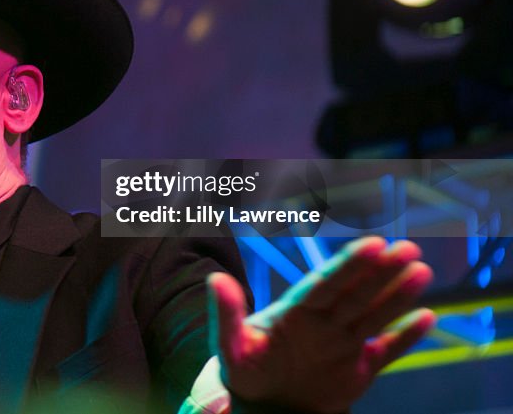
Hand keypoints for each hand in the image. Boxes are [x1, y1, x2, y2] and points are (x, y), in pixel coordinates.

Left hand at [208, 237, 434, 412]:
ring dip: (397, 295)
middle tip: (408, 248)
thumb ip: (227, 314)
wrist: (262, 406)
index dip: (349, 265)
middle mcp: (324, 321)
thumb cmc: (244, 370)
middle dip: (381, 272)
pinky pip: (386, 351)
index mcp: (296, 311)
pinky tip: (427, 317)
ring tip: (421, 271)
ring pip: (374, 315)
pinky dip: (405, 336)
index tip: (374, 244)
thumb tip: (215, 279)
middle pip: (356, 293)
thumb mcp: (231, 345)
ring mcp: (343, 344)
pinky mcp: (358, 370)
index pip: (326, 283)